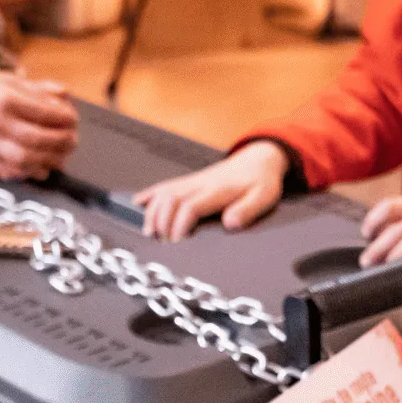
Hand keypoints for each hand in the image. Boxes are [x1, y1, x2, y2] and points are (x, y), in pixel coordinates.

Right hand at [0, 72, 77, 181]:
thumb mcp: (8, 80)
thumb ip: (37, 89)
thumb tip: (65, 94)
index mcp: (4, 100)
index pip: (42, 112)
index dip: (63, 118)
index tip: (73, 119)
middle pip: (35, 138)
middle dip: (60, 142)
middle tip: (72, 141)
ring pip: (24, 159)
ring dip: (47, 161)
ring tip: (61, 158)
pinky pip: (8, 171)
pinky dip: (28, 173)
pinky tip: (41, 170)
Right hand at [134, 140, 286, 239]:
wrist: (258, 159)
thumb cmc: (261, 182)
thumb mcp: (264, 197)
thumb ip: (248, 210)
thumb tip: (230, 223)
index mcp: (218, 190)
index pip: (191, 206)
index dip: (180, 225)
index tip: (177, 242)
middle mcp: (201, 184)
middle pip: (171, 199)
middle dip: (160, 222)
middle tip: (160, 243)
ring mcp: (192, 181)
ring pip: (164, 192)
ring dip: (152, 212)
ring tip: (149, 232)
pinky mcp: (188, 181)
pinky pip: (164, 185)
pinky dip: (149, 194)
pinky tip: (137, 203)